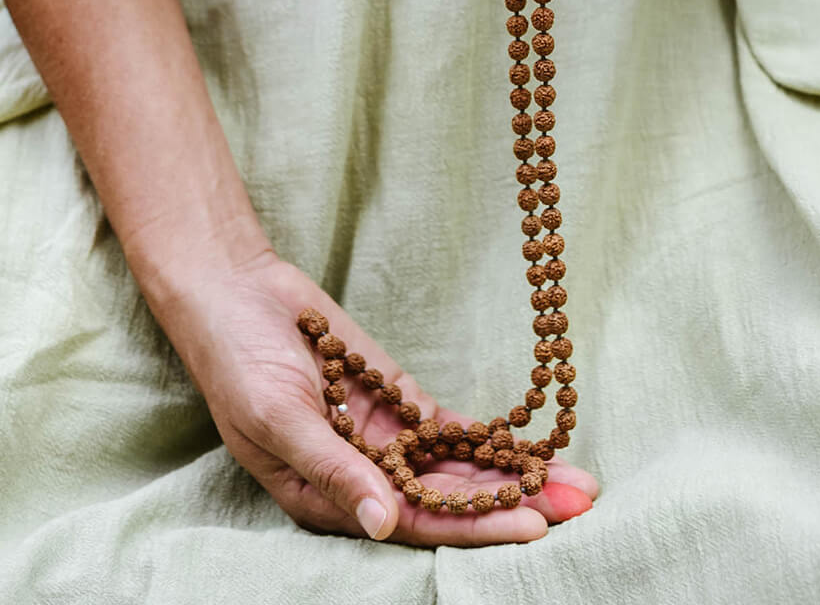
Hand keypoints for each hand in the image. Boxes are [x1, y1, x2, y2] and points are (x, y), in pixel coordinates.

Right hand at [153, 250, 598, 546]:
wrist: (238, 293)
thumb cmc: (238, 363)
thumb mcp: (278, 417)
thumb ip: (332, 470)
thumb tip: (384, 525)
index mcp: (327, 497)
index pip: (414, 524)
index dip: (474, 527)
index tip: (532, 525)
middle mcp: (364, 476)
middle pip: (448, 500)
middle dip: (514, 503)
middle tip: (582, 504)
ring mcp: (383, 437)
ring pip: (456, 465)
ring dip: (512, 474)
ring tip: (574, 479)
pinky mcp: (394, 398)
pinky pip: (446, 425)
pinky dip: (486, 436)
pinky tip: (529, 446)